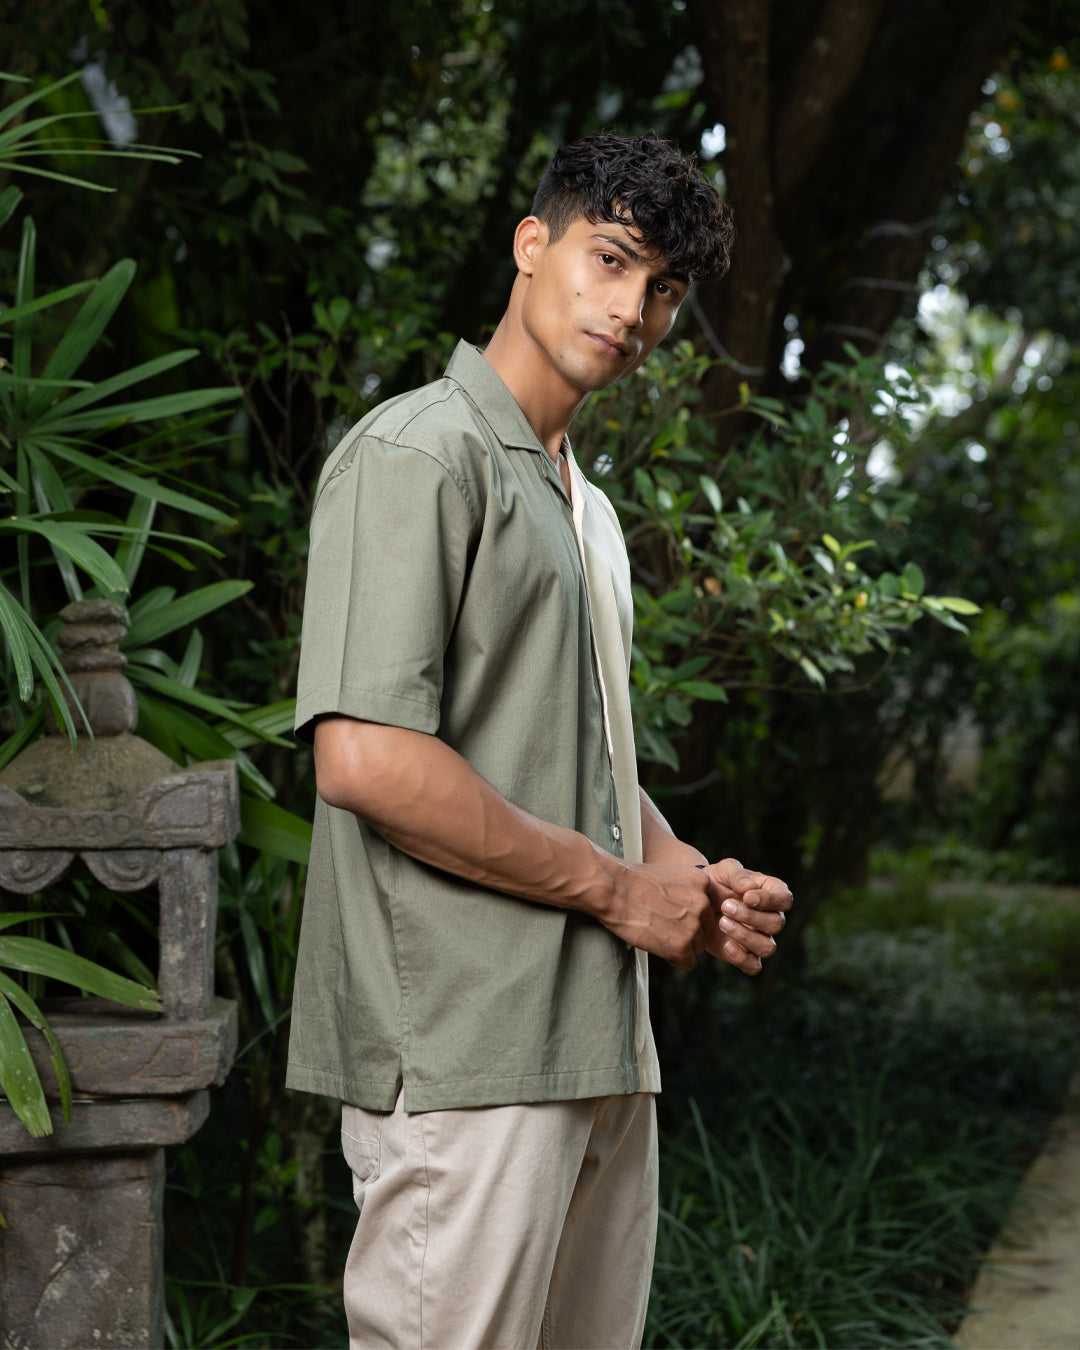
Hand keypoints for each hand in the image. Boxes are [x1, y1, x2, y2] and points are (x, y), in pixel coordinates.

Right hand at [600, 863, 727, 971]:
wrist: (614, 890)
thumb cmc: (634, 880)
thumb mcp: (672, 874)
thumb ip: (689, 890)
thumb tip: (695, 909)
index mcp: (703, 883)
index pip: (708, 907)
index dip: (691, 913)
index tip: (673, 911)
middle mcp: (703, 904)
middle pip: (706, 928)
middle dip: (688, 930)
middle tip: (664, 924)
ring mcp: (693, 927)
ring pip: (698, 947)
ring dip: (681, 944)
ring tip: (658, 933)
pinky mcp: (680, 947)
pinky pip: (689, 963)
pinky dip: (674, 959)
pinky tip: (659, 946)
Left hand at [703, 858, 791, 975]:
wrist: (695, 900)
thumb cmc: (716, 881)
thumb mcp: (725, 870)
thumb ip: (738, 876)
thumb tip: (750, 889)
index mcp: (772, 894)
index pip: (785, 900)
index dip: (770, 900)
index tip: (747, 897)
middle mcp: (771, 918)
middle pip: (777, 924)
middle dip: (751, 917)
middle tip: (725, 906)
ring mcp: (759, 938)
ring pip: (768, 947)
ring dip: (745, 936)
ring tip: (722, 922)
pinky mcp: (745, 955)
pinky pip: (754, 966)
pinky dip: (741, 958)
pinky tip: (725, 944)